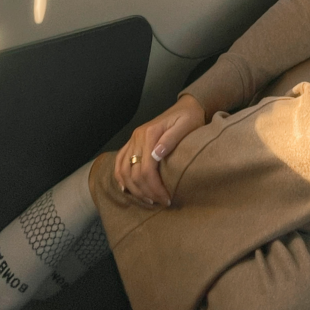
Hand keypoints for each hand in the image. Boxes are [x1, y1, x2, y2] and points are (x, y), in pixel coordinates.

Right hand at [114, 93, 205, 208]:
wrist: (187, 106)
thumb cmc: (190, 117)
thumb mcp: (186, 125)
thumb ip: (171, 139)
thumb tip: (156, 154)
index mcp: (150, 134)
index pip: (146, 169)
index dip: (154, 188)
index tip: (166, 199)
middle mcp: (137, 137)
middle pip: (133, 173)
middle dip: (145, 192)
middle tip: (159, 202)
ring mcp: (133, 139)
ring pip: (123, 170)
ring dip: (133, 188)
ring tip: (148, 199)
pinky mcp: (133, 141)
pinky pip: (120, 161)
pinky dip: (120, 176)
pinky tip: (127, 188)